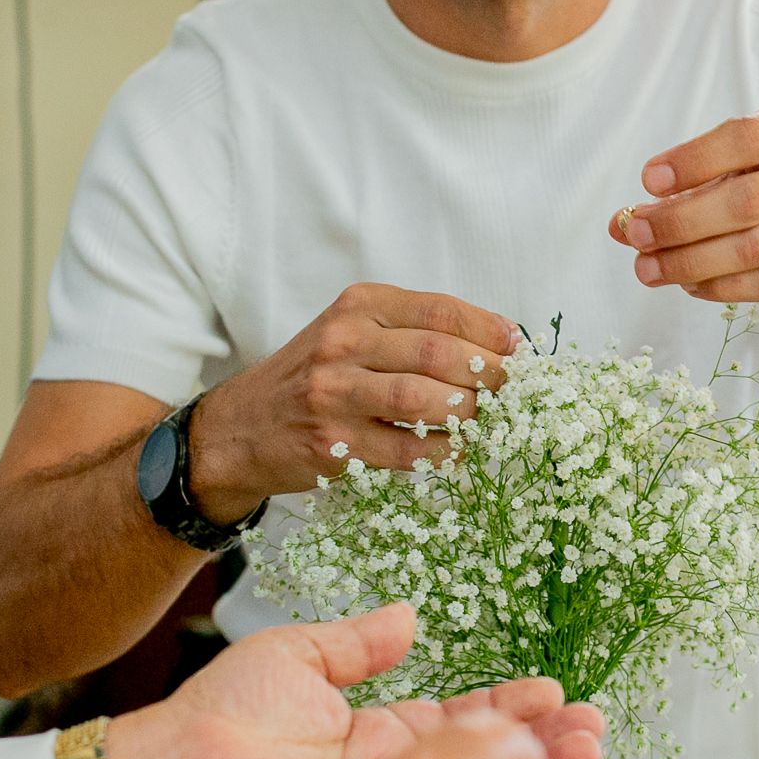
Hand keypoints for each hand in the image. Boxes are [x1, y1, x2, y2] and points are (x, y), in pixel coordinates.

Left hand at [107, 604, 605, 758]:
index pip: (465, 718)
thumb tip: (409, 615)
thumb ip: (360, 643)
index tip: (554, 693)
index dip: (513, 707)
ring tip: (582, 751)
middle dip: (544, 744)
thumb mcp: (301, 655)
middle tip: (589, 727)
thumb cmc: (219, 713)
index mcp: (378, 729)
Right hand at [188, 284, 518, 523]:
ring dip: (467, 413)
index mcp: (357, 306)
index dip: (489, 330)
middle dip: (488, 374)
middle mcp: (343, 341)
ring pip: (424, 398)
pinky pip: (406, 448)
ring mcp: (334, 392)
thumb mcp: (352, 335)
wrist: (240, 428)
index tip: (518, 349)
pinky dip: (442, 452)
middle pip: (438, 352)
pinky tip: (455, 452)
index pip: (439, 310)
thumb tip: (499, 345)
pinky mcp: (331, 441)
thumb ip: (412, 333)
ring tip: (483, 421)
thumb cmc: (312, 380)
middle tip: (511, 392)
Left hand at [607, 107, 758, 316]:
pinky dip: (718, 286)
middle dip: (679, 221)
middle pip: (743, 201)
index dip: (694, 159)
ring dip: (689, 262)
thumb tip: (619, 224)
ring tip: (648, 269)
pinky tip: (688, 284)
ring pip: (750, 249)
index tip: (649, 180)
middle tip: (635, 234)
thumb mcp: (750, 173)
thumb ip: (688, 191)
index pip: (744, 139)